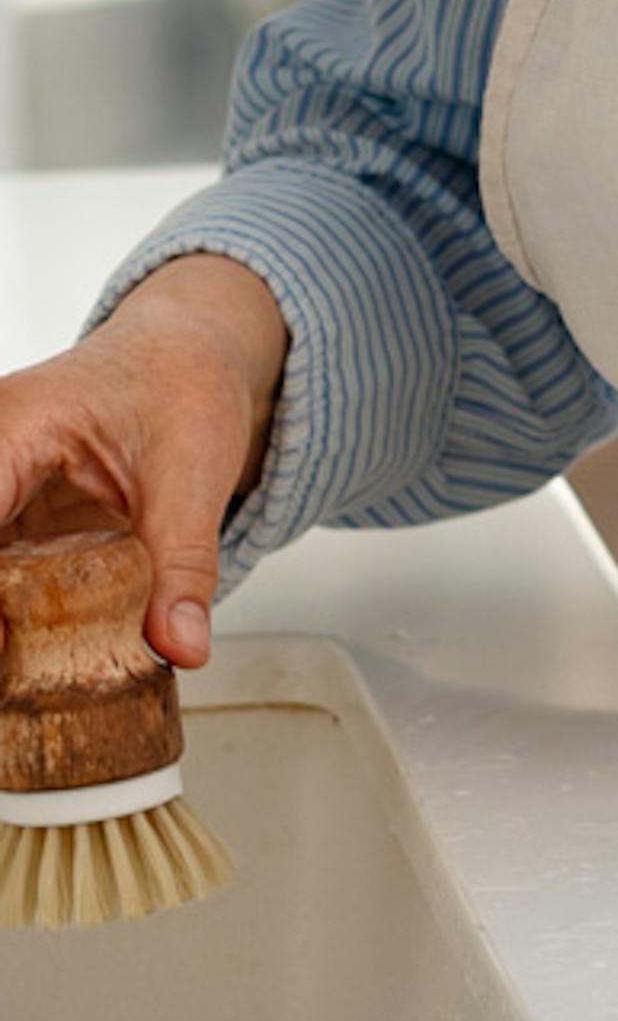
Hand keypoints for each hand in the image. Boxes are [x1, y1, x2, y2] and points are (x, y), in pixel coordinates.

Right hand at [0, 257, 291, 668]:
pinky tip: (30, 655)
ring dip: (7, 620)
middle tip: (22, 671)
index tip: (4, 648)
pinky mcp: (3, 519)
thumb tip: (183, 648)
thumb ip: (184, 565)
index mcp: (12, 429)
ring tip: (29, 670)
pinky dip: (13, 617)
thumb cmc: (185, 380)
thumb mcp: (196, 471)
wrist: (191, 349)